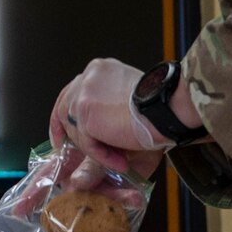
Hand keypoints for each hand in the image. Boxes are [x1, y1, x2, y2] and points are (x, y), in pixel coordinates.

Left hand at [47, 58, 168, 182]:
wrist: (169, 112)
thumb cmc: (159, 113)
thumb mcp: (127, 115)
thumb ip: (105, 127)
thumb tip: (83, 161)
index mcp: (100, 71)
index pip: (71, 92)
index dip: (65, 117)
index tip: (63, 137)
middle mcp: (88, 76)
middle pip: (65, 109)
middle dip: (69, 136)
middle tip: (78, 157)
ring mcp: (83, 92)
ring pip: (75, 129)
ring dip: (94, 149)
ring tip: (119, 159)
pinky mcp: (84, 110)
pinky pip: (86, 142)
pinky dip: (102, 156)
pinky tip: (121, 161)